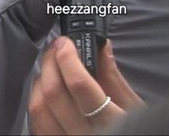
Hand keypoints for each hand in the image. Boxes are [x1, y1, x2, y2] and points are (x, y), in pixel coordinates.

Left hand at [29, 36, 143, 134]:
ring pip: (38, 109)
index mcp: (108, 122)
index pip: (79, 85)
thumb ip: (113, 77)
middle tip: (55, 48)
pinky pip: (35, 124)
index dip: (67, 58)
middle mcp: (83, 135)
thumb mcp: (132, 107)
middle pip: (53, 94)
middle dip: (50, 63)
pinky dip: (37, 102)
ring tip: (50, 69)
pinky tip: (46, 92)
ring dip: (40, 82)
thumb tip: (101, 45)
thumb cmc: (133, 129)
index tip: (65, 43)